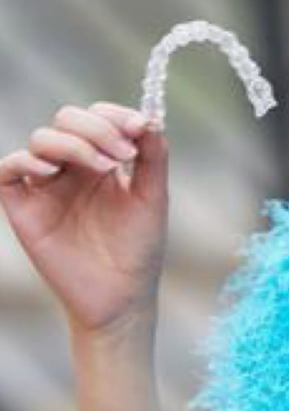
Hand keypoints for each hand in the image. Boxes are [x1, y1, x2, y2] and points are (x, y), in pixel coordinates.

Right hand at [0, 102, 169, 333]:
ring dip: (73, 142)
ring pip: (42, 138)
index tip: (138, 128)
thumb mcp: (153, 195)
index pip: (99, 116)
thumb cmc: (139, 246)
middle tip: (123, 155)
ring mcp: (48, 186)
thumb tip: (148, 119)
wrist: (122, 295)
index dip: (116, 115)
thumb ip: (153, 155)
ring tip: (103, 167)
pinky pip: (8, 170)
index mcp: (104, 158)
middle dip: (97, 128)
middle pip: (68, 119)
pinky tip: (52, 170)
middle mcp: (73, 167)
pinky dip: (25, 160)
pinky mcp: (25, 209)